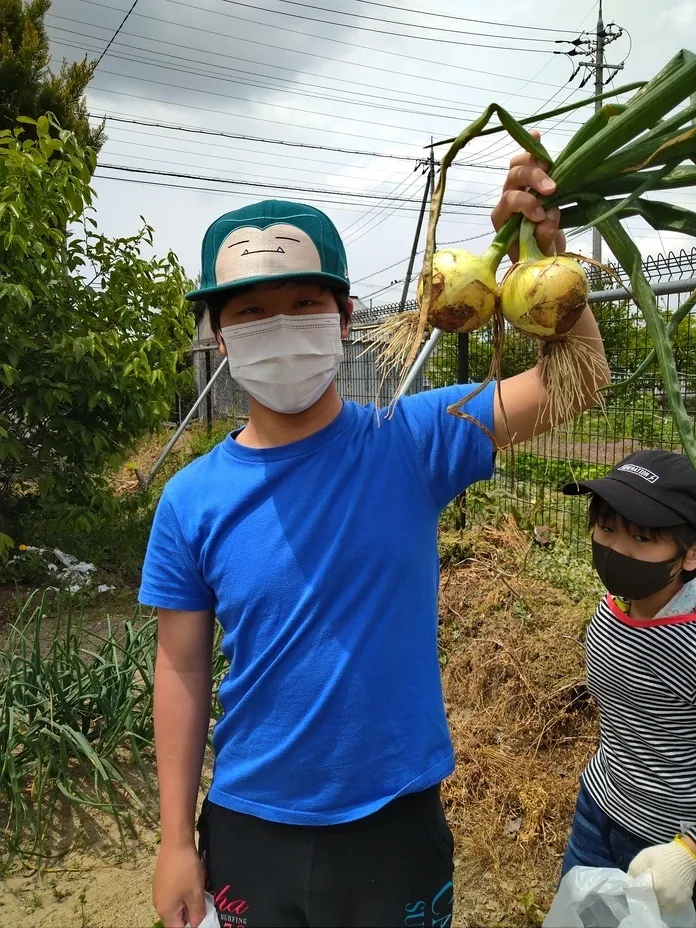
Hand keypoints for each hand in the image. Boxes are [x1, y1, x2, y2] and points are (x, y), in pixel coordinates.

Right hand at [153, 841, 207, 927]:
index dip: (191, 926)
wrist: (176, 842)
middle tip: (203, 902)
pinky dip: (184, 892)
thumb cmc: (186, 870)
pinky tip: (192, 880)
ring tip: (199, 890)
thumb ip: (197, 914)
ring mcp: (159, 891)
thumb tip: (196, 925)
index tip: (203, 915)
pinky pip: (174, 894)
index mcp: (165, 911)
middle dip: (190, 913)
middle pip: (176, 918)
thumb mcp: (196, 894)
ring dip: (188, 901)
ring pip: (176, 905)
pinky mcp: (162, 880)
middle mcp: (158, 904)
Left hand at [490, 130, 565, 261]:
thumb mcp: (540, 253)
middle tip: (552, 188)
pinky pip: (529, 162)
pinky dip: (533, 149)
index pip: (509, 201)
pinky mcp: (532, 183)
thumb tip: (548, 216)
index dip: (525, 203)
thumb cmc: (537, 256)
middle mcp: (506, 200)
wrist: (541, 255)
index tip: (540, 215)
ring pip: (518, 165)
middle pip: (513, 178)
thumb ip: (542, 237)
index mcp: (502, 218)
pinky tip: (537, 135)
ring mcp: (519, 189)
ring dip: (535, 162)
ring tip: (551, 165)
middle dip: (532, 179)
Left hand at [628, 838, 695, 913]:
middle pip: (650, 903)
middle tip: (646, 886)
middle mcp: (667, 900)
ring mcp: (676, 904)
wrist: (684, 856)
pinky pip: (669, 908)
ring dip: (655, 901)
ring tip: (656, 888)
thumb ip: (633, 873)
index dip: (636, 890)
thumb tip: (628, 885)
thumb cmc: (662, 856)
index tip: (635, 885)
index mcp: (656, 888)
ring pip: (659, 908)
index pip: (640, 896)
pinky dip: (665, 903)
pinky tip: (664, 892)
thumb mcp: (642, 859)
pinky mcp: (683, 904)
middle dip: (646, 896)